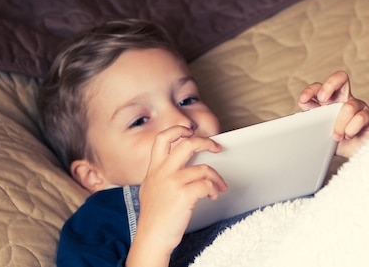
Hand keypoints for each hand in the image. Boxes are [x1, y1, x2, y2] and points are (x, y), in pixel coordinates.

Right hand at [127, 126, 226, 266]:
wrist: (152, 238)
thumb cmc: (153, 218)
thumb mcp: (149, 189)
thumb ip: (160, 174)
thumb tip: (178, 166)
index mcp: (154, 169)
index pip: (162, 138)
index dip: (178, 130)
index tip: (190, 132)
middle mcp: (162, 172)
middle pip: (186, 144)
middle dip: (205, 142)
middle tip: (216, 147)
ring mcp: (173, 183)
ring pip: (203, 168)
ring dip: (216, 176)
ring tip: (219, 186)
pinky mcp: (183, 195)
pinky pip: (206, 185)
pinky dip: (214, 189)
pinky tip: (213, 196)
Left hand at [297, 70, 368, 157]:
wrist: (355, 155)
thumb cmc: (337, 142)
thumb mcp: (320, 132)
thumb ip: (312, 124)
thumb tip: (300, 123)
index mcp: (328, 102)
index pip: (319, 87)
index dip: (310, 90)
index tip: (303, 100)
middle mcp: (344, 99)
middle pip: (340, 78)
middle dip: (329, 85)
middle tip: (323, 99)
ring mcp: (358, 106)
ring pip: (348, 107)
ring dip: (340, 124)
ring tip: (337, 136)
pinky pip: (360, 118)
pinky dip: (351, 129)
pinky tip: (349, 135)